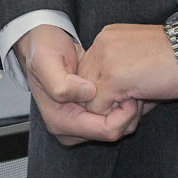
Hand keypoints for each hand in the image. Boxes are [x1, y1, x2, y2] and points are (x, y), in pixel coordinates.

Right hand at [17, 24, 144, 145]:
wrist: (42, 44)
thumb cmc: (42, 51)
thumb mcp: (46, 62)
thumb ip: (62, 83)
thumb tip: (88, 94)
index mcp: (61, 122)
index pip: (105, 131)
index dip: (123, 114)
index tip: (131, 92)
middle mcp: (71, 128)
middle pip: (113, 133)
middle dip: (128, 114)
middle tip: (135, 88)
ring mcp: (80, 123)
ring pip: (117, 127)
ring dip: (129, 109)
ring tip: (132, 85)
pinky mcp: (89, 115)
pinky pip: (115, 118)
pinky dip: (124, 105)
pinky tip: (127, 88)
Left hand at [80, 23, 177, 113]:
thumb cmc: (177, 57)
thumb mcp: (141, 58)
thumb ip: (121, 74)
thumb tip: (111, 102)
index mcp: (108, 37)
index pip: (88, 73)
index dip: (106, 90)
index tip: (130, 94)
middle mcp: (102, 44)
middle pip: (84, 86)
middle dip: (105, 101)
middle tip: (135, 103)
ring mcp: (106, 61)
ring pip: (88, 99)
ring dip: (111, 110)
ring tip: (138, 104)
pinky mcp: (114, 78)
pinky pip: (99, 108)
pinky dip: (116, 114)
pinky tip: (140, 103)